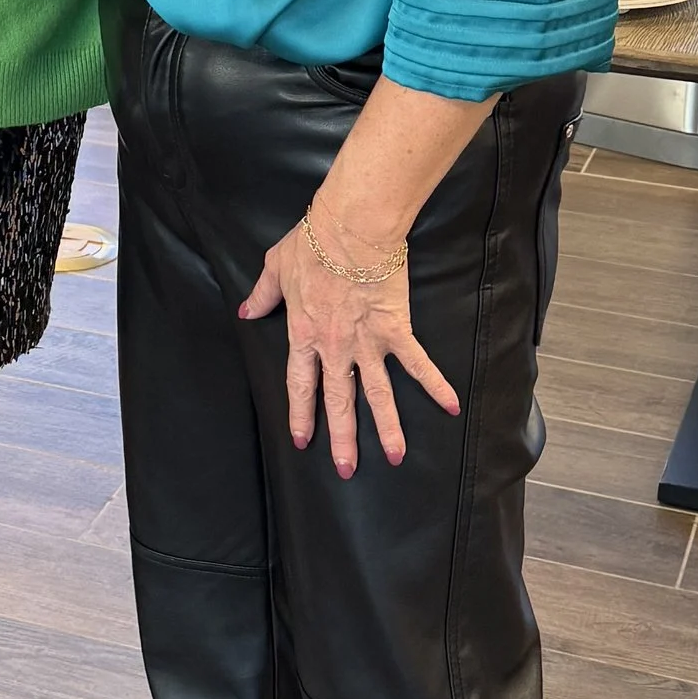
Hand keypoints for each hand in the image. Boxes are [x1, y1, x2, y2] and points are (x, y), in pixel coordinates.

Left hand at [238, 201, 457, 480]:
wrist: (351, 228)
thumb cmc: (312, 244)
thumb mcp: (276, 267)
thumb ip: (262, 295)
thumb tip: (246, 311)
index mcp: (304, 335)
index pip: (300, 385)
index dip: (302, 414)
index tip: (303, 441)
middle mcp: (335, 347)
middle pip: (338, 401)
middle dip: (341, 439)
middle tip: (347, 470)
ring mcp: (367, 342)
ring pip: (377, 394)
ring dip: (386, 427)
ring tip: (396, 457)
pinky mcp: (396, 329)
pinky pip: (417, 363)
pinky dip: (435, 385)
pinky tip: (451, 407)